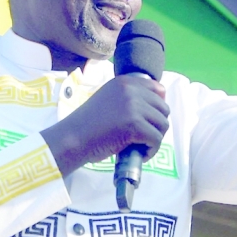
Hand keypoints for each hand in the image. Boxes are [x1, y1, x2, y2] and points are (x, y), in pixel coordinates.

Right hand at [41, 75, 169, 174]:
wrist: (72, 139)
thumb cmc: (87, 125)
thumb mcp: (108, 100)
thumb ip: (127, 99)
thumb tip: (153, 110)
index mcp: (124, 82)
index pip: (158, 88)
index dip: (158, 106)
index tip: (150, 120)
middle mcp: (130, 90)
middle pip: (163, 108)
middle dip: (157, 125)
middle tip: (144, 137)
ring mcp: (133, 106)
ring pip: (162, 124)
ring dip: (155, 138)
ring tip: (141, 147)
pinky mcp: (135, 125)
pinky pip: (156, 139)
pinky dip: (151, 150)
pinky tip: (140, 154)